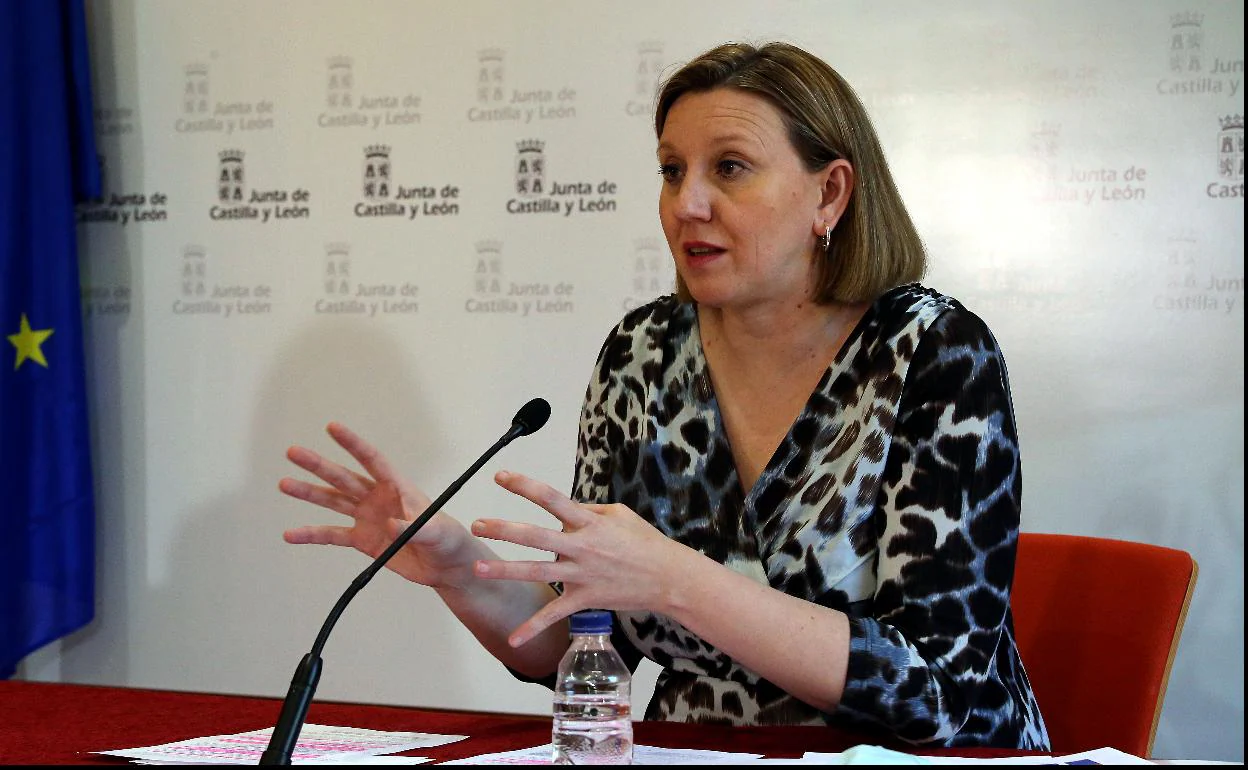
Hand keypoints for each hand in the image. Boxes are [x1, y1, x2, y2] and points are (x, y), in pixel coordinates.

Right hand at [279, 422, 473, 588]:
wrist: (447, 567)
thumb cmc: (449, 541)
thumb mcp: (438, 533)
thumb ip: (415, 528)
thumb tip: (392, 524)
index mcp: (398, 487)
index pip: (372, 460)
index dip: (353, 444)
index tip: (332, 427)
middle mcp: (378, 498)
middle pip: (343, 477)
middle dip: (319, 465)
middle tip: (293, 452)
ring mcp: (368, 517)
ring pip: (333, 501)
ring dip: (309, 493)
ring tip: (285, 484)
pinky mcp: (362, 540)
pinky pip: (332, 535)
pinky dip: (312, 535)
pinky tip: (291, 534)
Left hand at [470, 470, 687, 646]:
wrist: (668, 577)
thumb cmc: (645, 542)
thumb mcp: (620, 514)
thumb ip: (589, 509)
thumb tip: (565, 509)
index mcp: (589, 522)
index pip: (551, 499)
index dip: (524, 486)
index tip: (500, 476)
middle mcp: (581, 546)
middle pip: (536, 536)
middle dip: (504, 530)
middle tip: (477, 525)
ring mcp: (581, 574)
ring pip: (537, 572)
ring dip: (505, 571)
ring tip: (478, 568)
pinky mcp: (584, 599)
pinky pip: (555, 615)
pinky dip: (533, 628)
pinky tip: (513, 639)